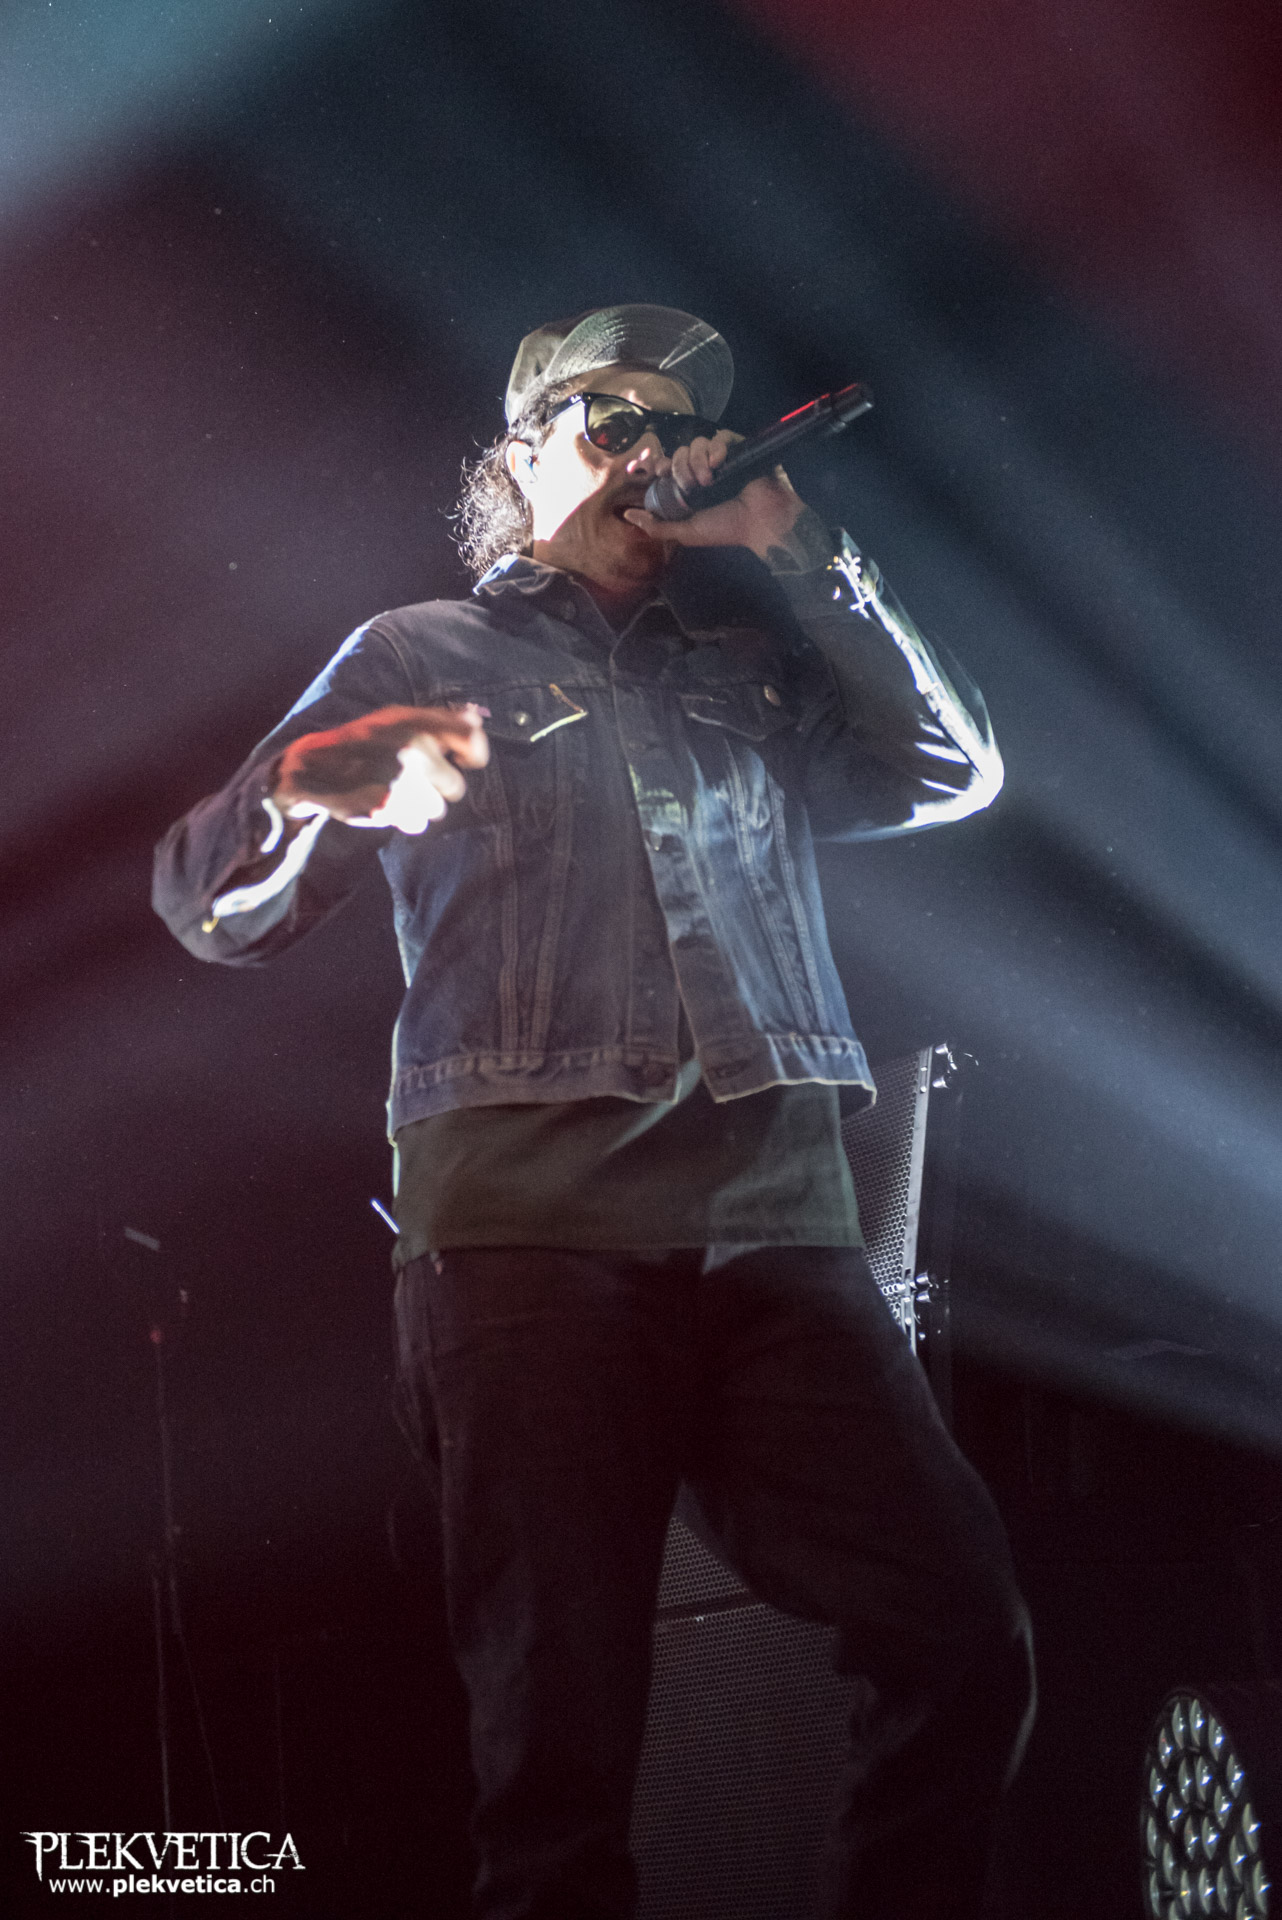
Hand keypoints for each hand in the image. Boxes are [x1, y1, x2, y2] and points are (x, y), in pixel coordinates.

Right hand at [273, 704, 488, 834]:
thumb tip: (478, 718)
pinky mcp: (387, 807)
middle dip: (438, 787)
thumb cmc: (364, 741)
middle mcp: (412, 749)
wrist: (314, 767)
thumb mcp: (395, 718)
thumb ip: (438, 719)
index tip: (462, 761)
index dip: (474, 754)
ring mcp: (400, 780)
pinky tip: (386, 803)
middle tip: (412, 779)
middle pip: (456, 787)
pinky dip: (405, 819)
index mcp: (416, 724)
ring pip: (437, 809)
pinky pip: (417, 823)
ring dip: (421, 806)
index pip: (471, 738)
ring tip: (395, 791)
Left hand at [621, 430, 807, 559]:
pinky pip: (720, 437)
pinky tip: (718, 463)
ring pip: (697, 443)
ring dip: (697, 460)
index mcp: (689, 487)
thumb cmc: (725, 530)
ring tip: (708, 480)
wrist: (760, 523)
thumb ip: (657, 526)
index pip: (667, 465)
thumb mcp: (685, 532)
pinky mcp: (737, 450)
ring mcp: (720, 460)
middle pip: (679, 452)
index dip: (659, 463)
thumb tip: (628, 516)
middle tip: (692, 486)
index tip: (657, 471)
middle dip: (680, 467)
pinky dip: (716, 447)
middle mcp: (702, 470)